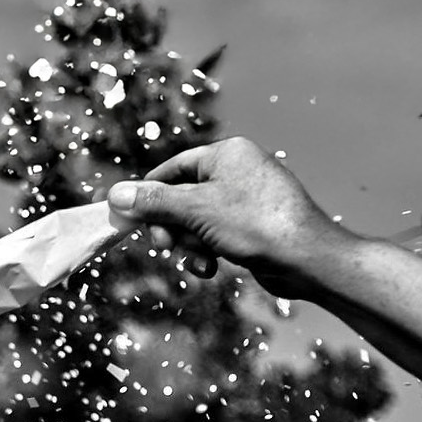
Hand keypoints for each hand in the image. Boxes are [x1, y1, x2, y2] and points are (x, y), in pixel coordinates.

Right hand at [107, 136, 332, 296]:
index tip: (128, 219)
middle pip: (182, 198)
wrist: (307, 259)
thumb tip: (115, 195)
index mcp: (226, 154)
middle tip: (165, 246)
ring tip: (200, 261)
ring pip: (197, 222)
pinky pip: (216, 236)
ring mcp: (246, 200)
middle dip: (172, 227)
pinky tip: (213, 268)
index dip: (149, 195)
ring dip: (190, 245)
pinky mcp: (253, 227)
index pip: (173, 169)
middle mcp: (238, 171)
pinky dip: (209, 252)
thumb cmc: (255, 225)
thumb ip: (154, 203)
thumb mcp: (195, 210)